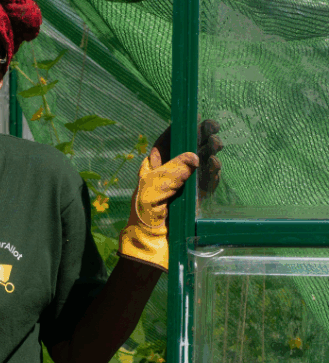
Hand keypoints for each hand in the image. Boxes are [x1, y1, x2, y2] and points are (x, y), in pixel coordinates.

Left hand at [117, 119, 222, 270]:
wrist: (153, 245)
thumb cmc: (146, 215)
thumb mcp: (153, 189)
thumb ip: (172, 172)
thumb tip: (194, 156)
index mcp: (154, 167)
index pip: (167, 142)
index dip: (180, 128)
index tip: (195, 117)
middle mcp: (170, 174)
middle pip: (188, 149)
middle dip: (201, 137)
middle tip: (214, 129)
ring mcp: (184, 186)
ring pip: (200, 163)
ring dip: (210, 152)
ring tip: (216, 145)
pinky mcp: (196, 198)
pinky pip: (207, 182)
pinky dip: (213, 173)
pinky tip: (216, 166)